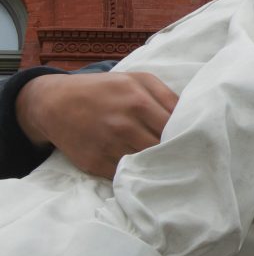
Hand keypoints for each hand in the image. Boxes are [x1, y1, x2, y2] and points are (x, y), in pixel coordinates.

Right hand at [17, 71, 177, 178]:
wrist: (56, 103)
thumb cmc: (105, 89)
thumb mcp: (138, 80)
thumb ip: (167, 96)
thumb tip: (193, 116)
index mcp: (138, 102)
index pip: (175, 128)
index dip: (187, 135)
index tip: (195, 140)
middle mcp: (123, 125)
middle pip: (162, 149)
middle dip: (175, 152)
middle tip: (185, 155)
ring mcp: (107, 146)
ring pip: (145, 164)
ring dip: (158, 166)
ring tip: (169, 164)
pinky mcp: (94, 163)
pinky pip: (125, 175)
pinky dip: (136, 174)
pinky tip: (144, 170)